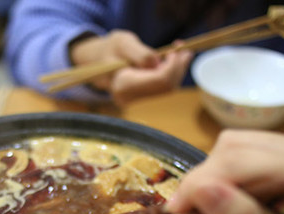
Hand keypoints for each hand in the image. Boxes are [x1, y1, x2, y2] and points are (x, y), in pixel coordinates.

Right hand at [69, 31, 192, 104]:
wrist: (98, 61)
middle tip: (185, 50)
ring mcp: (135, 101)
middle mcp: (129, 98)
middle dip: (179, 67)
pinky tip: (170, 61)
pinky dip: (170, 74)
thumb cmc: (110, 49)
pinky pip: (162, 88)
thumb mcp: (123, 42)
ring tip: (178, 53)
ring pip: (167, 88)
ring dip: (177, 70)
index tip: (176, 50)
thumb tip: (158, 64)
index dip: (174, 65)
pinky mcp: (140, 99)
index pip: (160, 80)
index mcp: (123, 86)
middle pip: (167, 86)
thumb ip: (141, 53)